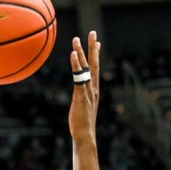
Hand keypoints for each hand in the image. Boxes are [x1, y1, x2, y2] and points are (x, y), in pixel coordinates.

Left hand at [69, 31, 100, 147]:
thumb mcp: (82, 109)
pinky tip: (73, 55)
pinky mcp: (80, 97)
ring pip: (85, 69)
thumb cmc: (82, 125)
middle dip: (93, 48)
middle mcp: (92, 89)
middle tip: (92, 32)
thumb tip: (79, 98)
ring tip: (76, 39)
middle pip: (94, 64)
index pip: (95, 69)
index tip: (97, 42)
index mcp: (93, 91)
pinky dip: (76, 66)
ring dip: (81, 53)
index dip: (96, 55)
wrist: (85, 136)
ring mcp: (87, 92)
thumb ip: (82, 100)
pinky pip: (78, 78)